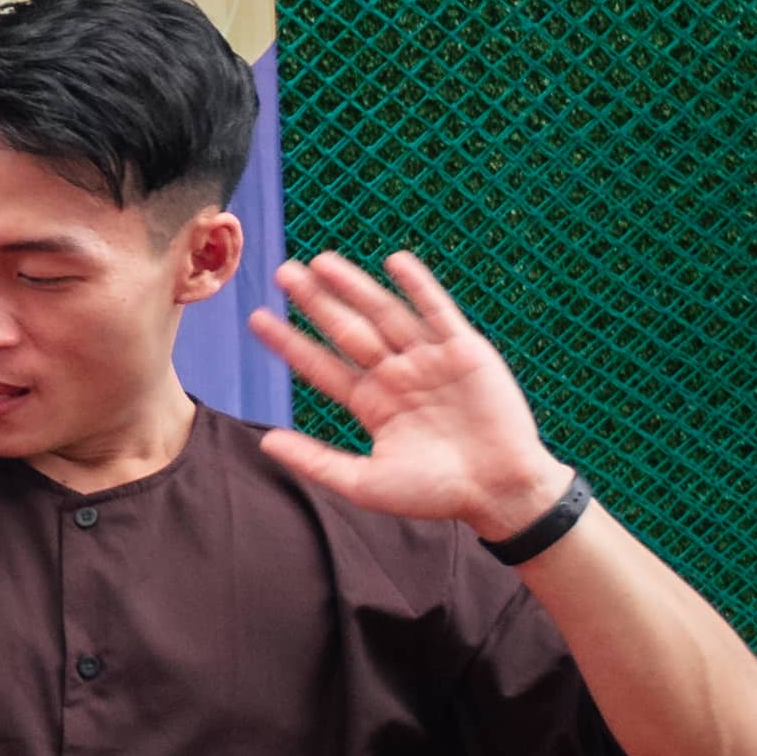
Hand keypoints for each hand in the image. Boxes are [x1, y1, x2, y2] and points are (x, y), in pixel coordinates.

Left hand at [249, 250, 564, 541]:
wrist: (499, 491)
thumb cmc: (434, 493)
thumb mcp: (364, 482)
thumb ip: (315, 461)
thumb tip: (265, 442)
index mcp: (371, 403)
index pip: (320, 365)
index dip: (289, 342)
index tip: (257, 319)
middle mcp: (396, 375)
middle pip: (347, 331)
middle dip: (316, 303)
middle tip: (283, 273)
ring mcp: (430, 360)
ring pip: (385, 314)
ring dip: (356, 287)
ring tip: (322, 262)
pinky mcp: (466, 351)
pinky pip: (438, 312)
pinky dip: (419, 286)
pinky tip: (395, 261)